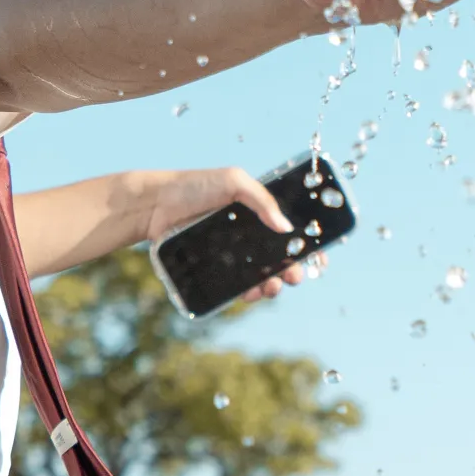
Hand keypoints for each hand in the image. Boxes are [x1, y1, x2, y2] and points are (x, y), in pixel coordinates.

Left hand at [141, 167, 305, 301]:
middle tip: (294, 276)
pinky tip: (250, 293)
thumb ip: (261, 200)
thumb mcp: (234, 182)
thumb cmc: (194, 186)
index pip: (291, 231)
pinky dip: (248, 293)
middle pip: (281, 259)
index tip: (319, 259)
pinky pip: (236, 286)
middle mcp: (249, 235)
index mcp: (259, 212)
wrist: (155, 205)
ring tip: (271, 287)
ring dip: (273, 286)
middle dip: (293, 270)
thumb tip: (285, 227)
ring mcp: (233, 254)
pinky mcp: (215, 269)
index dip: (308, 246)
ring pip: (261, 277)